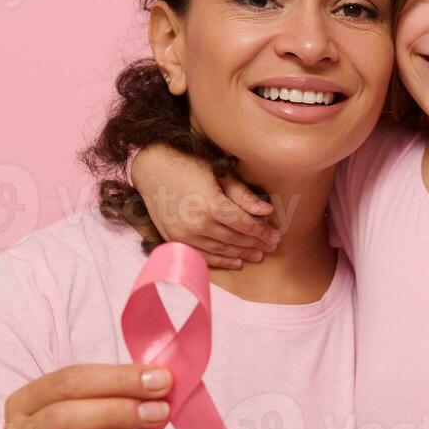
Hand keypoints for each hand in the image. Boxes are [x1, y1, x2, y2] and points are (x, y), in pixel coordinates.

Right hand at [129, 144, 279, 268]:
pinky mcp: (175, 240)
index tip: (276, 236)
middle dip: (256, 243)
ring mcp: (185, 235)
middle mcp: (198, 224)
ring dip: (242, 254)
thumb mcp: (218, 173)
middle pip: (235, 239)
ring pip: (221, 249)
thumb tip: (267, 211)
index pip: (244, 224)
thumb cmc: (188, 165)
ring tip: (258, 255)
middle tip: (272, 246)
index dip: (262, 232)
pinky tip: (236, 262)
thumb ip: (243, 195)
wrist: (152, 170)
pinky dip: (221, 260)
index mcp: (211, 204)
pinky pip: (203, 255)